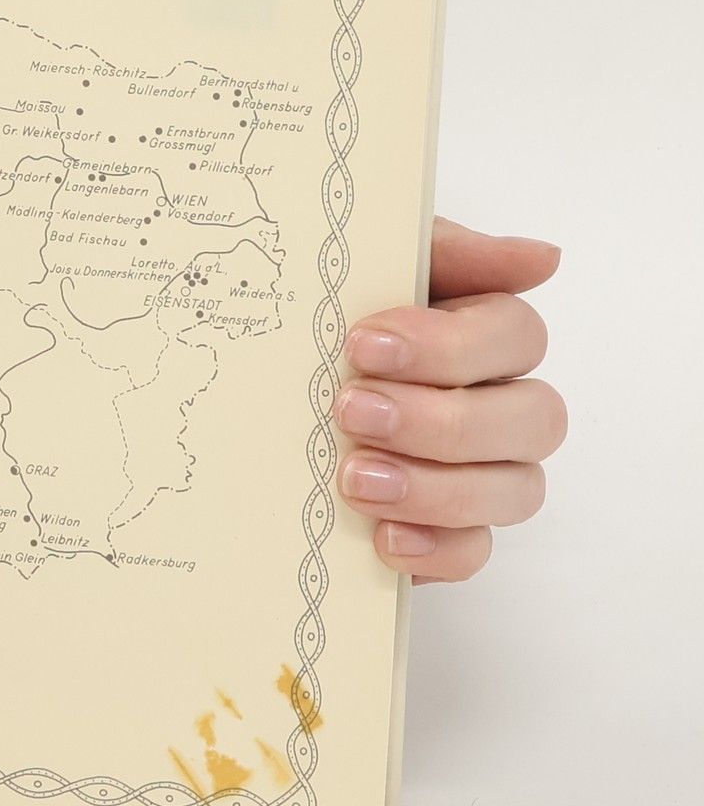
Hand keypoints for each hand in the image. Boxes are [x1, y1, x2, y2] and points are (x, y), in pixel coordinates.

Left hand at [335, 219, 564, 583]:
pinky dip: (436, 548)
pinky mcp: (448, 532)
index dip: (451, 345)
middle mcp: (501, 406)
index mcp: (486, 335)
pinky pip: (475, 552)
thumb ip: (447, 253)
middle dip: (442, 419)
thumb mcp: (368, 267)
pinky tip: (384, 536)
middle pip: (532, 419)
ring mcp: (483, 474)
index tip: (365, 344)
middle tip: (352, 411)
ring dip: (437, 487)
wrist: (262, 392)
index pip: (516, 337)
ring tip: (355, 478)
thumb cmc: (330, 319)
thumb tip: (542, 257)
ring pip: (515, 490)